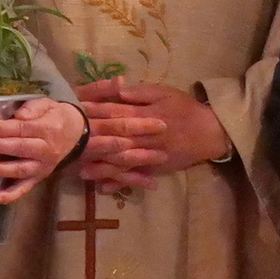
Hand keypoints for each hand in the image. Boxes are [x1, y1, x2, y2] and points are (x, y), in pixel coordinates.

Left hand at [0, 98, 87, 204]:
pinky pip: (24, 188)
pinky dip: (9, 195)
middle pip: (20, 149)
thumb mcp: (48, 105)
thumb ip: (33, 108)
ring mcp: (41, 167)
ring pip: (20, 170)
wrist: (74, 133)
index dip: (5, 129)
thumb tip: (19, 115)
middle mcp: (46, 151)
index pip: (24, 129)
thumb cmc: (54, 117)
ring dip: (0, 170)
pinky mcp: (38, 178)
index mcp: (48, 130)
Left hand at [76, 77, 232, 184]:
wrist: (209, 132)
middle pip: (114, 141)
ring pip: (121, 162)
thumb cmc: (185, 108)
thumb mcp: (164, 92)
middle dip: (92, 144)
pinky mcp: (154, 169)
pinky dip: (119, 184)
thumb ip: (140, 92)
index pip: (115, 114)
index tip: (75, 115)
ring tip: (80, 172)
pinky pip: (134, 178)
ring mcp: (148, 156)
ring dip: (101, 168)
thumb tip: (118, 89)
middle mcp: (144, 138)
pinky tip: (103, 189)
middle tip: (69, 147)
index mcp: (144, 116)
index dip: (94, 114)